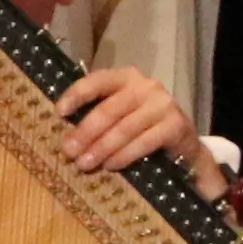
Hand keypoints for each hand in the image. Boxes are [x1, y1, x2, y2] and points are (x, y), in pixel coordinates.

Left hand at [56, 68, 225, 199]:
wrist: (183, 147)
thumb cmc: (141, 128)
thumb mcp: (119, 116)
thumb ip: (96, 116)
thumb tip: (65, 137)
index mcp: (126, 78)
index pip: (98, 80)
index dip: (77, 95)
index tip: (59, 113)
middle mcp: (146, 86)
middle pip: (109, 109)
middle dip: (85, 132)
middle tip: (68, 152)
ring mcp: (163, 105)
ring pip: (124, 128)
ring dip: (101, 148)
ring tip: (84, 164)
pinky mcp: (175, 125)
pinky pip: (143, 142)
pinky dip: (123, 156)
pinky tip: (110, 166)